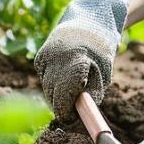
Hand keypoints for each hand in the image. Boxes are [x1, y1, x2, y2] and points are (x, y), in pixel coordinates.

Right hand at [34, 0, 127, 120]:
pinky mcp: (40, 57)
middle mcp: (58, 58)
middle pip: (53, 94)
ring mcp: (46, 57)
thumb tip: (79, 116)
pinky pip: (44, 79)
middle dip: (61, 106)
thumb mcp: (103, 74)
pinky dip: (52, 82)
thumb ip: (91, 95)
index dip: (66, 112)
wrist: (87, 23)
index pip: (64, 96)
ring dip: (57, 94)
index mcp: (77, 62)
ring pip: (46, 88)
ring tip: (72, 86)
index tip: (71, 119)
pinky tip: (63, 73)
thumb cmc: (99, 53)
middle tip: (72, 110)